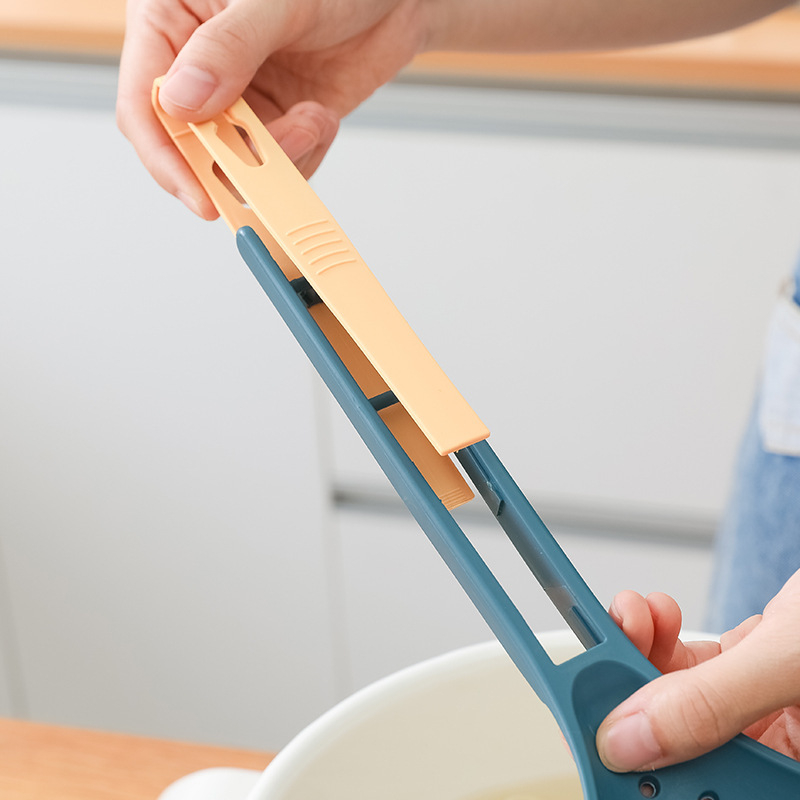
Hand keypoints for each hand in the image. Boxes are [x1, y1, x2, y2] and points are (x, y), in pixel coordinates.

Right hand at [117, 0, 429, 218]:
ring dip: (279, 158)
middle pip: (188, 143)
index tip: (198, 193)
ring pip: (238, 162)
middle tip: (264, 175)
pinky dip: (304, 155)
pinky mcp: (279, 121)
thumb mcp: (277, 2)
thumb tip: (181, 101)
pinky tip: (320, 116)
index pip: (145, 100)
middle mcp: (201, 65)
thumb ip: (228, 48)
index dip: (165, 155)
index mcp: (173, 20)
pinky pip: (279, 164)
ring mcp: (241, 99)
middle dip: (230, 164)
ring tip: (311, 119)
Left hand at [596, 570, 799, 770]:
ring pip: (674, 696)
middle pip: (675, 742)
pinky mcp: (751, 671)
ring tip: (634, 616)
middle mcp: (772, 750)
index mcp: (788, 773)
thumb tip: (628, 738)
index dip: (633, 762)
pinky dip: (663, 637)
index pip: (690, 788)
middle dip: (629, 694)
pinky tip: (659, 614)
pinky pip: (690, 665)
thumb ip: (710, 701)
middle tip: (603, 657)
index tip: (591, 721)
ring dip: (638, 652)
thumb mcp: (786, 662)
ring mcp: (760, 710)